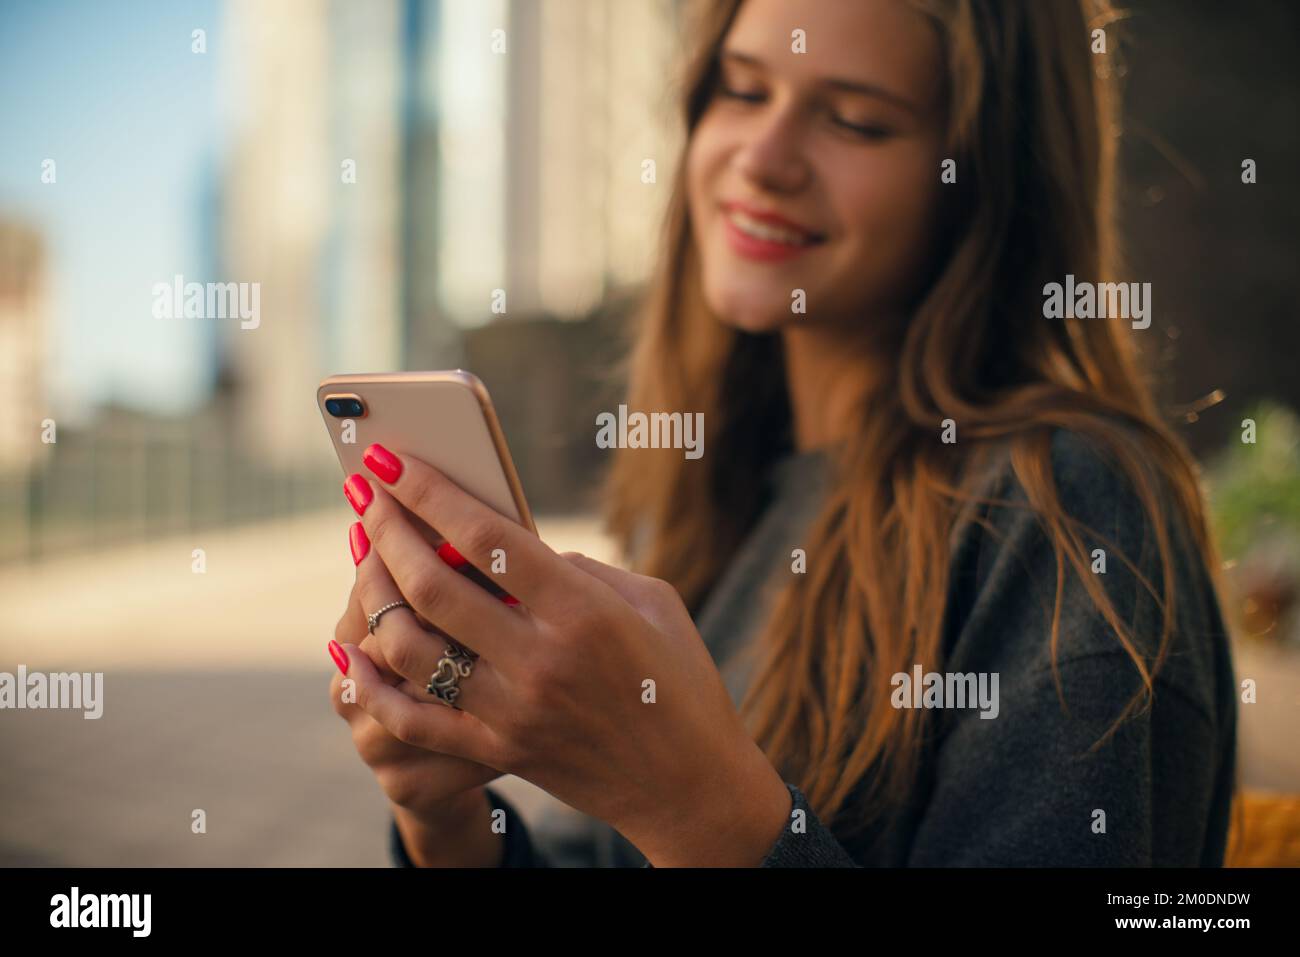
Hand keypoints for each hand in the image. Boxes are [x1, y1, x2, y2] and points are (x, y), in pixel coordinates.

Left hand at [336, 443, 792, 865]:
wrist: (688, 785)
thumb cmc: (680, 680)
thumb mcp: (651, 603)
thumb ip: (578, 569)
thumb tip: (509, 549)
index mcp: (584, 611)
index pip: (485, 538)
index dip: (428, 491)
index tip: (389, 459)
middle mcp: (540, 660)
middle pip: (433, 585)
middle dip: (386, 529)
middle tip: (362, 493)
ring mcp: (513, 711)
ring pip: (410, 647)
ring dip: (373, 594)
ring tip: (363, 557)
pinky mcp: (497, 750)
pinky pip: (411, 718)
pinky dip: (370, 683)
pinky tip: (349, 652)